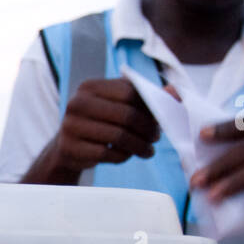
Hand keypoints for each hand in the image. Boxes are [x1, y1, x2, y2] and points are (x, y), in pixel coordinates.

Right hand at [25, 78, 158, 184]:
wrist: (67, 146)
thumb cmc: (100, 123)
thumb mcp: (117, 105)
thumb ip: (144, 97)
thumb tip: (175, 91)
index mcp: (89, 86)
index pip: (129, 92)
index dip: (149, 107)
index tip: (159, 120)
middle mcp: (76, 103)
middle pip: (126, 115)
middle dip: (147, 129)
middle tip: (156, 138)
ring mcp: (71, 126)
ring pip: (118, 136)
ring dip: (139, 146)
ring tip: (148, 151)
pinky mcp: (70, 148)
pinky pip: (107, 154)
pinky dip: (122, 156)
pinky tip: (127, 155)